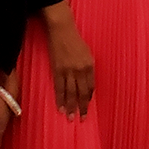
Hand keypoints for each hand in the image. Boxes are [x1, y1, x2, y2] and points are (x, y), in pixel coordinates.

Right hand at [43, 4, 93, 121]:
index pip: (90, 86)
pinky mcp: (57, 70)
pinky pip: (59, 88)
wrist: (62, 29)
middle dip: (81, 107)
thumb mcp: (86, 53)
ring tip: (70, 118)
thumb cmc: (75, 40)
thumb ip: (87, 68)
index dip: (88, 98)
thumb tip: (86, 83)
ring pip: (70, 93)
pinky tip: (60, 107)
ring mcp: (68, 71)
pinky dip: (60, 99)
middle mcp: (80, 69)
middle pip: (81, 92)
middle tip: (82, 119)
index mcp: (90, 65)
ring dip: (70, 107)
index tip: (86, 107)